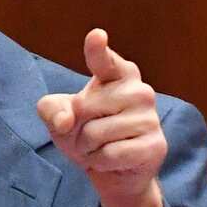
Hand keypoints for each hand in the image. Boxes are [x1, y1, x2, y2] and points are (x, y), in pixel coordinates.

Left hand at [37, 29, 166, 206]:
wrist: (113, 171)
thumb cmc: (86, 134)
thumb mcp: (59, 118)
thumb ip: (51, 110)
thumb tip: (66, 120)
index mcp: (118, 75)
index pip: (104, 60)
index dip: (98, 49)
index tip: (96, 35)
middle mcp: (139, 90)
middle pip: (84, 107)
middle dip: (76, 128)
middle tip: (89, 134)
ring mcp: (150, 118)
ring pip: (96, 134)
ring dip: (88, 148)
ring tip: (100, 148)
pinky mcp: (155, 145)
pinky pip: (111, 154)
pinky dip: (101, 162)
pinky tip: (111, 161)